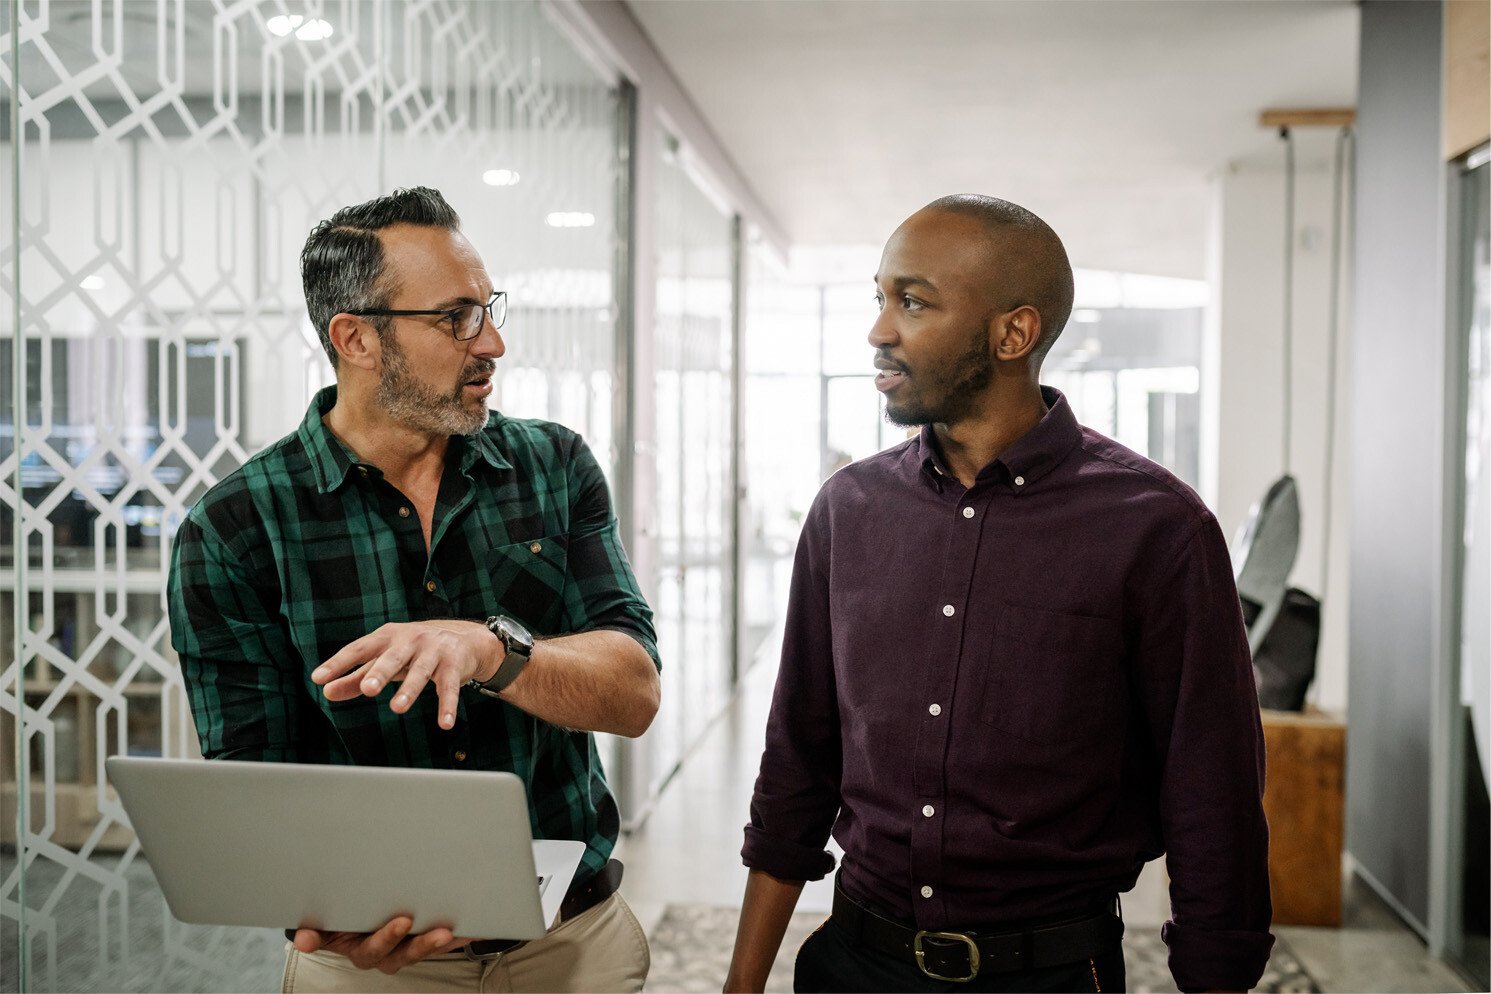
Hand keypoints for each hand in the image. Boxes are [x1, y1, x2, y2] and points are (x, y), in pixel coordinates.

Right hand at [292, 916, 470, 973]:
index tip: (402, 923)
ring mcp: (407, 947)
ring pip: (424, 949)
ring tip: (452, 931)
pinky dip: (460, 935)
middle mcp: (386, 953)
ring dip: (438, 942)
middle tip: (429, 928)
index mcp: (362, 948)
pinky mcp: (426, 939)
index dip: (385, 939)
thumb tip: (303, 940)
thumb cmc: (342, 917)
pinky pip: (444, 941)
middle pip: (403, 954)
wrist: (357, 913)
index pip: (372, 950)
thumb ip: (317, 931)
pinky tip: (473, 926)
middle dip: (418, 943)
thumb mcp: (326, 924)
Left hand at [313, 620, 501, 728]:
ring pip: (421, 671)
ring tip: (397, 707)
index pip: (359, 649)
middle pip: (392, 657)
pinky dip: (447, 705)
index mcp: (387, 637)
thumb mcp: (384, 660)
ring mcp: (434, 650)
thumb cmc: (414, 651)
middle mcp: (410, 640)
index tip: (319, 678)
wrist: (463, 638)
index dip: (339, 663)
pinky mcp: (454, 664)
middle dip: (380, 672)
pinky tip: (444, 723)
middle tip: (368, 688)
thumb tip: (327, 691)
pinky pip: (449, 687)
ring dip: (410, 689)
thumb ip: (356, 676)